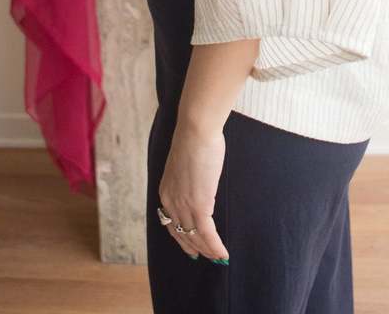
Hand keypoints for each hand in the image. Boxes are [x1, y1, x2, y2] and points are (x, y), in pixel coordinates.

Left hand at [158, 122, 228, 261]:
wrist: (196, 130)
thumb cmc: (194, 139)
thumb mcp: (184, 164)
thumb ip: (187, 179)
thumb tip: (198, 183)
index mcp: (166, 192)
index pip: (171, 224)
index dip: (181, 237)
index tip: (190, 246)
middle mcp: (171, 202)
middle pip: (181, 234)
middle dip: (194, 247)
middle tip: (205, 257)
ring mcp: (184, 205)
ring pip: (195, 237)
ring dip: (208, 250)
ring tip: (218, 258)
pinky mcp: (199, 205)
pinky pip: (207, 233)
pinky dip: (215, 246)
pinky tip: (222, 252)